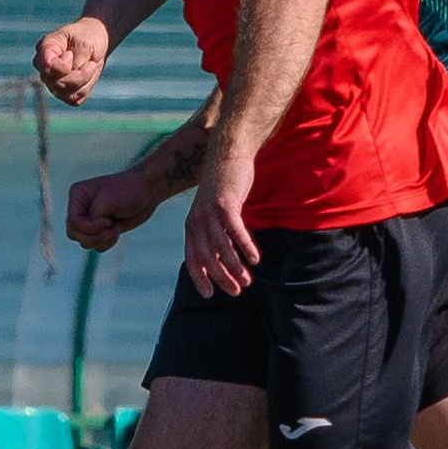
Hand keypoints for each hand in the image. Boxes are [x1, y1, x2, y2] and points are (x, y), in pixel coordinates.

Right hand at [34, 17, 110, 104]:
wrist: (97, 40)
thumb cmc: (88, 36)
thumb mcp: (84, 42)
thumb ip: (75, 59)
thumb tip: (70, 74)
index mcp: (45, 49)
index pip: (47, 66)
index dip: (63, 66)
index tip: (70, 54)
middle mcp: (45, 68)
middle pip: (57, 84)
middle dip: (79, 75)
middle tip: (90, 63)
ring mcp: (53, 82)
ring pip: (66, 95)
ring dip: (85, 81)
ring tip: (91, 66)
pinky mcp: (65, 92)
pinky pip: (74, 100)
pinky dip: (86, 88)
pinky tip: (89, 76)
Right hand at [66, 166, 161, 252]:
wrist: (148, 192)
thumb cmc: (129, 191)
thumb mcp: (108, 202)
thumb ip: (93, 219)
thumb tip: (85, 237)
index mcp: (78, 195)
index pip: (73, 222)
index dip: (90, 227)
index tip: (108, 221)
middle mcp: (80, 208)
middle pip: (74, 234)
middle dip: (94, 237)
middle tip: (112, 230)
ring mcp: (90, 220)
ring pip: (84, 242)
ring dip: (102, 240)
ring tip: (116, 228)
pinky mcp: (100, 230)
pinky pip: (96, 246)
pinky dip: (107, 243)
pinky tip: (118, 231)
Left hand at [183, 139, 259, 297]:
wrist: (228, 153)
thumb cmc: (224, 187)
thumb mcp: (214, 213)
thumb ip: (216, 235)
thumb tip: (222, 262)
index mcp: (192, 225)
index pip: (192, 258)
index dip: (200, 277)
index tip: (209, 295)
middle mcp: (197, 220)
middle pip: (207, 256)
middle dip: (221, 277)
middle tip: (236, 291)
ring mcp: (210, 211)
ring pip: (221, 246)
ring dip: (235, 266)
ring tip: (248, 280)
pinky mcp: (225, 203)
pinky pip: (235, 230)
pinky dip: (245, 246)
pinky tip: (256, 259)